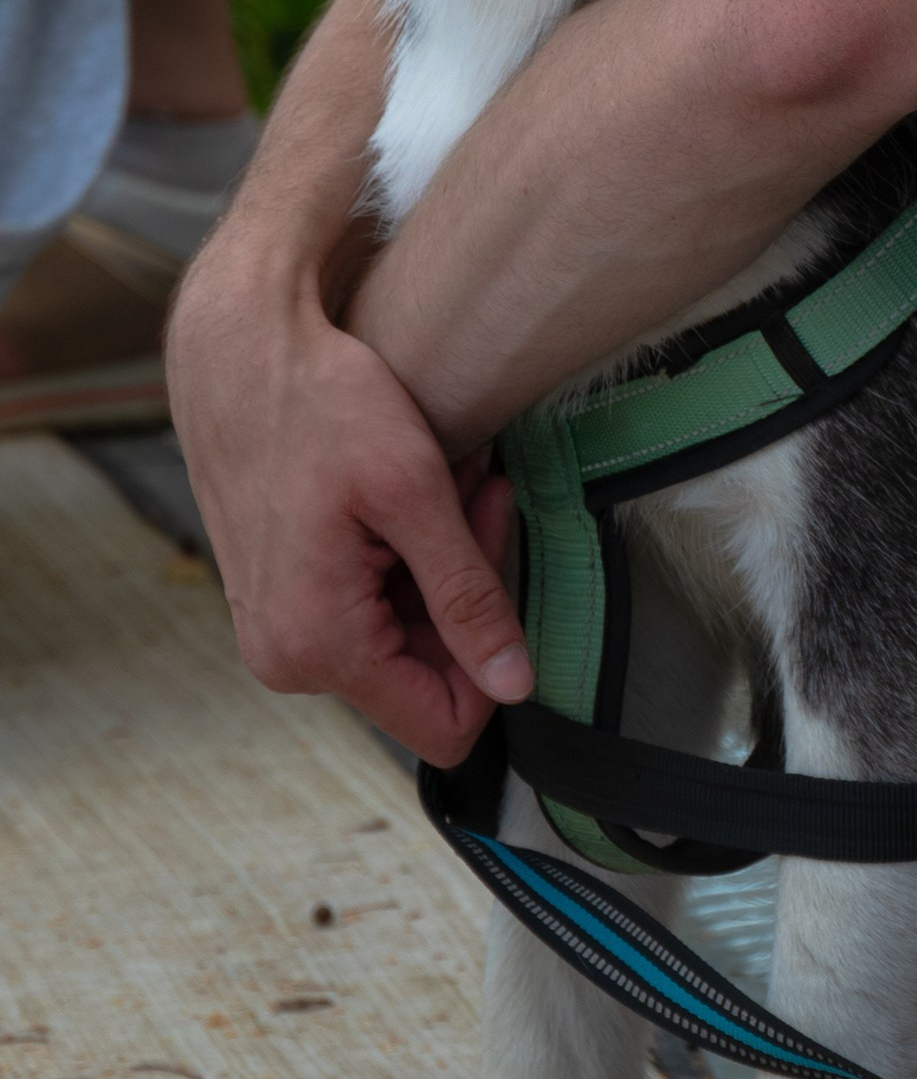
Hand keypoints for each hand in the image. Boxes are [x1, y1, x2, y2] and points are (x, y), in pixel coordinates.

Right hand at [166, 218, 530, 764]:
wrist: (238, 353)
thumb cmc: (320, 404)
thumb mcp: (414, 492)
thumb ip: (467, 597)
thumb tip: (516, 687)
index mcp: (319, 646)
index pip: (447, 725)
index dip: (494, 659)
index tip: (492, 555)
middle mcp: (289, 658)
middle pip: (429, 674)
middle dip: (466, 592)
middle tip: (475, 496)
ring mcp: (280, 631)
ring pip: (406, 636)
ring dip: (438, 565)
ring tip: (440, 484)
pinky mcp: (282, 600)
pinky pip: (370, 609)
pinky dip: (404, 556)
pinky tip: (407, 495)